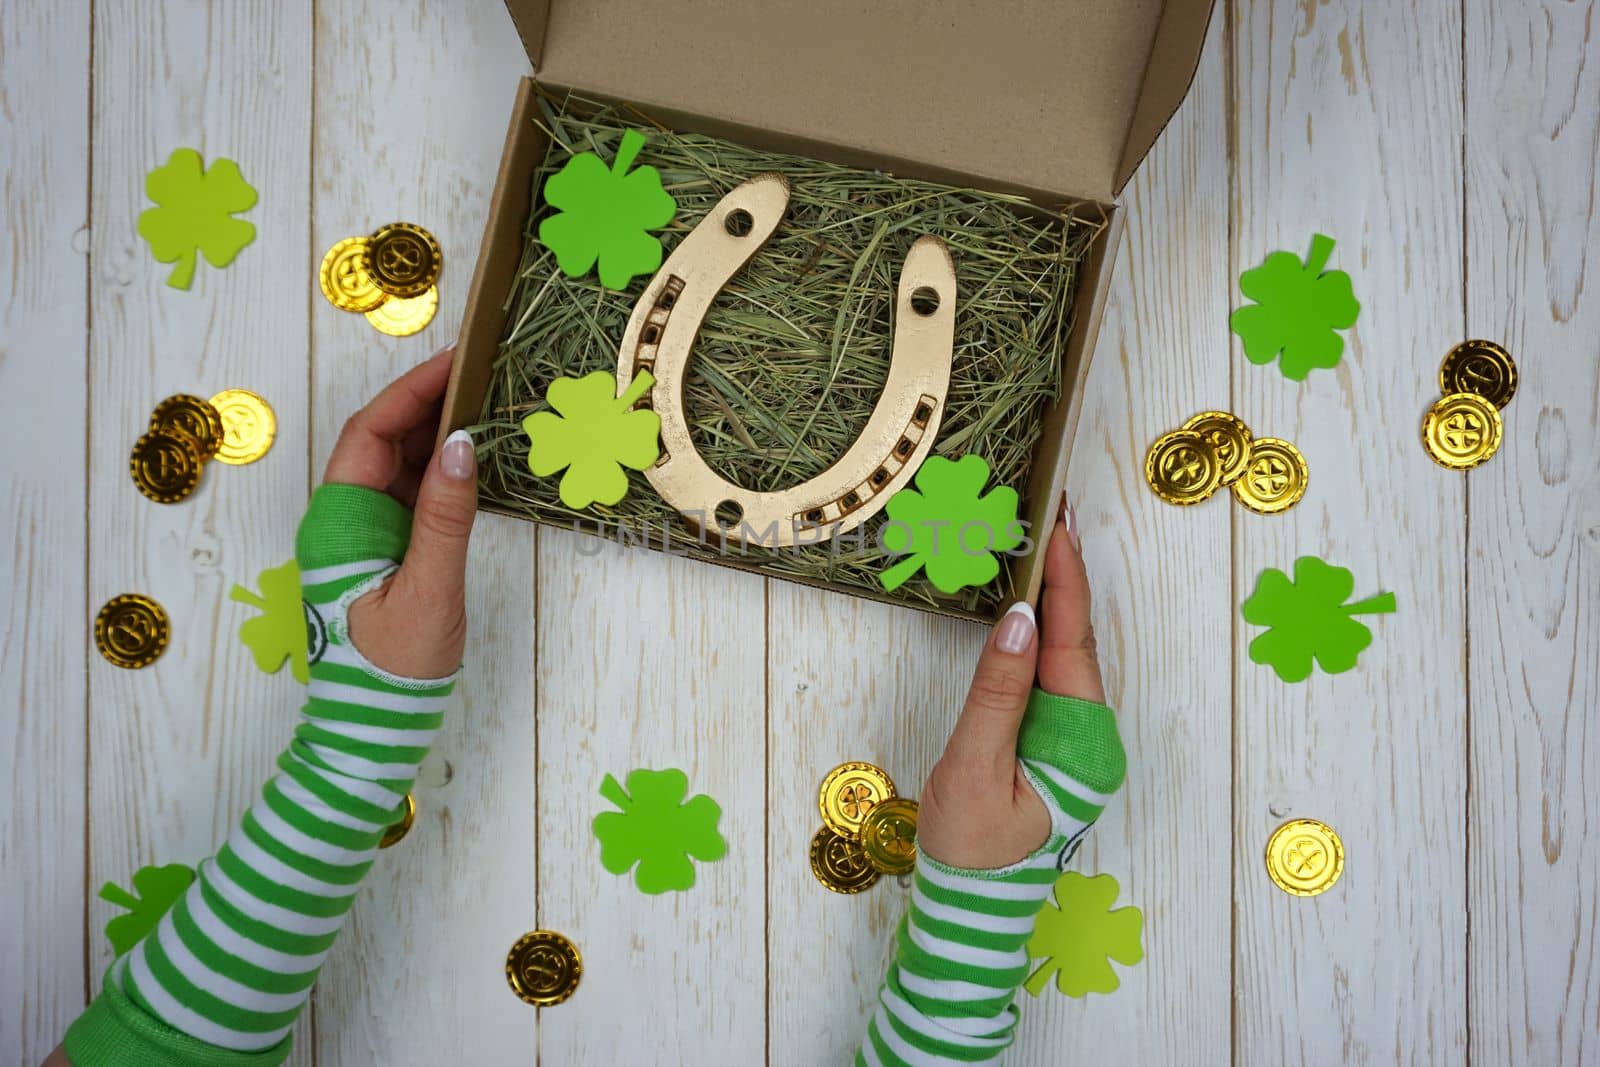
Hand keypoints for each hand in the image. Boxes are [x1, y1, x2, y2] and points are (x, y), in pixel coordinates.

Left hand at [324, 347, 478, 677]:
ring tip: (488, 402)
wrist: (376, 719)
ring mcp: (364, 530)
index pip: (372, 432)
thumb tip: (464, 444)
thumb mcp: (428, 588)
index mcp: (339, 519)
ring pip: (399, 461)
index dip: (412, 391)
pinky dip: (444, 469)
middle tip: (484, 371)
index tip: (458, 362)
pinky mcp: (386, 546)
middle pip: (384, 438)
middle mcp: (344, 515)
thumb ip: (445, 516)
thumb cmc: (393, 664)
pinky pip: (412, 491)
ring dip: (439, 431)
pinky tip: (477, 456)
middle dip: (429, 400)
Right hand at [916, 496, 1104, 868]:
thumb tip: (1016, 619)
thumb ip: (997, 694)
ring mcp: (1071, 739)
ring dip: (1048, 600)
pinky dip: (1034, 634)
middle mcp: (1088, 735)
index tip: (1058, 524)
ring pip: (1061, 655)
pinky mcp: (1050, 743)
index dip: (1065, 580)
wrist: (970, 909)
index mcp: (1081, 742)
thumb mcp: (975, 769)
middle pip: (1074, 640)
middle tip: (1049, 513)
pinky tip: (1021, 605)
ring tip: (1035, 542)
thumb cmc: (970, 849)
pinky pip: (1045, 676)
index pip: (1071, 642)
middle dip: (1062, 575)